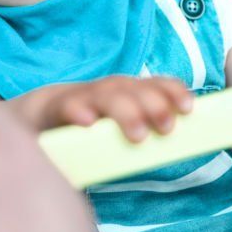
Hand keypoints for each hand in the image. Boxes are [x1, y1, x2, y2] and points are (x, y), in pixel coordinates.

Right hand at [38, 76, 193, 141]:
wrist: (42, 115)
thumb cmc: (93, 128)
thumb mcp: (122, 128)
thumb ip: (144, 133)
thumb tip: (178, 147)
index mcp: (129, 92)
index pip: (155, 85)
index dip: (173, 92)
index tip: (188, 107)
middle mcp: (110, 91)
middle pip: (135, 90)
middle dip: (154, 105)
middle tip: (167, 128)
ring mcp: (84, 97)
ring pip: (107, 97)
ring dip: (125, 112)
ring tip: (137, 134)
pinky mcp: (56, 108)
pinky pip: (68, 108)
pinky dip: (78, 112)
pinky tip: (88, 123)